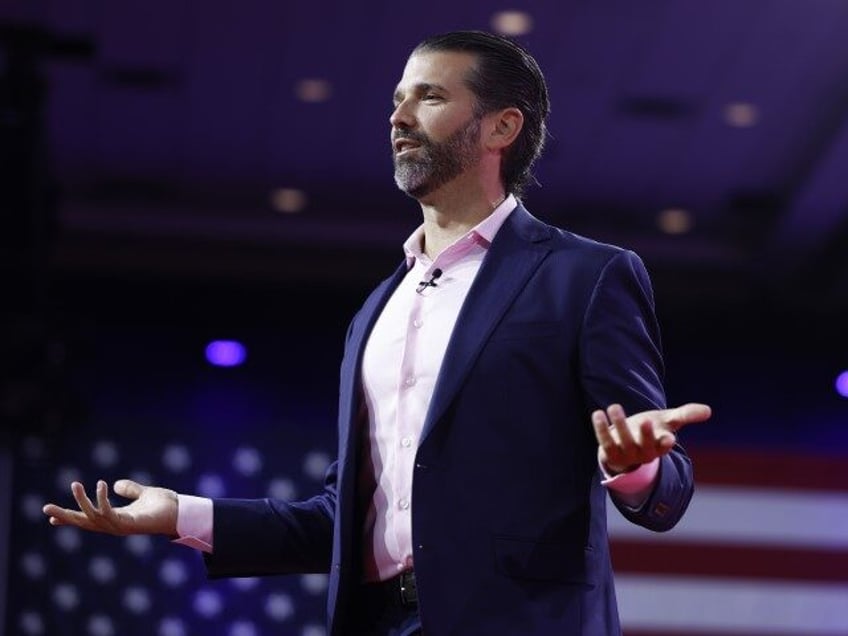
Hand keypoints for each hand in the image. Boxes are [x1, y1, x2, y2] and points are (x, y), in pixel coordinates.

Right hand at [42, 479, 178, 536]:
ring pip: (93, 518)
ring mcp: (121, 527)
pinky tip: (101, 484)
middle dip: (65, 517)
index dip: (71, 518)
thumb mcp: (144, 494)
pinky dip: (103, 500)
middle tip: (45, 509)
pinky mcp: (130, 525)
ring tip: (75, 484)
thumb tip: (117, 484)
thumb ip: (131, 489)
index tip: (51, 519)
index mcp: (116, 518)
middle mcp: (115, 525)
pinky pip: (110, 513)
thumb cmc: (166, 505)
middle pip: (85, 523)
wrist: (183, 512)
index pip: (89, 519)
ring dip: (82, 502)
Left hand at [592, 402, 711, 474]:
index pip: (665, 445)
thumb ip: (686, 415)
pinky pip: (605, 442)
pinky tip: (598, 413)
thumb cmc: (652, 429)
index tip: (668, 438)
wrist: (627, 443)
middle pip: (645, 445)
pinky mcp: (610, 453)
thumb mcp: (669, 421)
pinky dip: (601, 428)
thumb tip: (708, 411)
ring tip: (614, 406)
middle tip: (645, 420)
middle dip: (645, 434)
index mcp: (660, 445)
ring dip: (619, 424)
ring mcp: (627, 454)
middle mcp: (644, 452)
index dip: (666, 442)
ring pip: (623, 441)